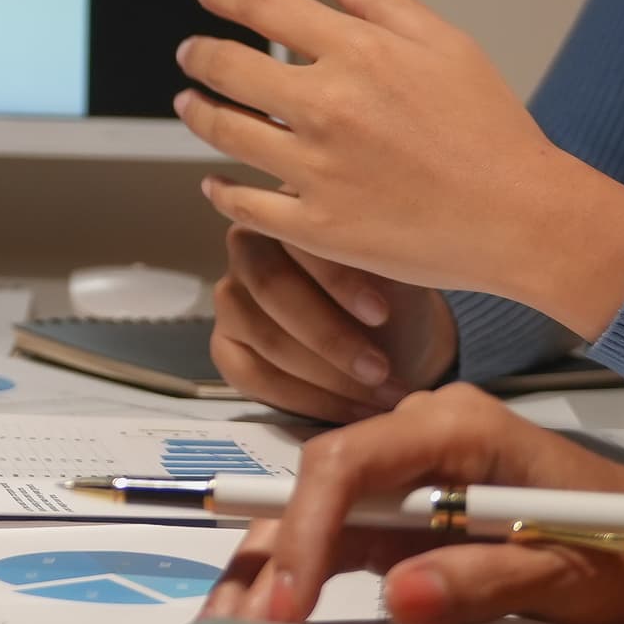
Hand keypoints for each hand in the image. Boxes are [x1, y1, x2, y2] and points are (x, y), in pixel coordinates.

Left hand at [174, 0, 623, 340]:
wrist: (523, 218)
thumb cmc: (495, 132)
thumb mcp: (450, 46)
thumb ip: (385, 4)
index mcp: (359, 52)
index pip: (264, 6)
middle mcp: (327, 106)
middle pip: (229, 67)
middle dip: (199, 54)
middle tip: (189, 53)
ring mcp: (317, 169)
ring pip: (226, 133)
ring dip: (199, 114)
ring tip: (190, 105)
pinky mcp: (318, 225)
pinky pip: (246, 206)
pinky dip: (221, 191)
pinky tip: (215, 182)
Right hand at [196, 384, 623, 623]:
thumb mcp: (570, 567)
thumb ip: (486, 577)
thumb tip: (397, 595)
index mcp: (456, 429)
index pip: (347, 463)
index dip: (307, 529)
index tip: (289, 602)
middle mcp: (420, 436)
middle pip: (316, 486)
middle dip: (270, 557)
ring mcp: (412, 474)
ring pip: (316, 512)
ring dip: (271, 570)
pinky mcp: (412, 513)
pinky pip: (342, 537)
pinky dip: (303, 577)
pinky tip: (267, 617)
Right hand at [212, 227, 455, 420]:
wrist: (393, 340)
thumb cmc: (394, 296)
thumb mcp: (397, 270)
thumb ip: (382, 259)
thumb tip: (382, 257)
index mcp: (289, 213)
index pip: (298, 238)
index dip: (338, 279)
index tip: (381, 314)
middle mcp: (247, 247)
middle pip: (272, 287)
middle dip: (330, 336)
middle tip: (380, 369)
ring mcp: (231, 297)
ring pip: (266, 337)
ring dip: (327, 375)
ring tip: (380, 394)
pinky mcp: (226, 347)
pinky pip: (254, 376)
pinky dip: (309, 401)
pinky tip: (353, 410)